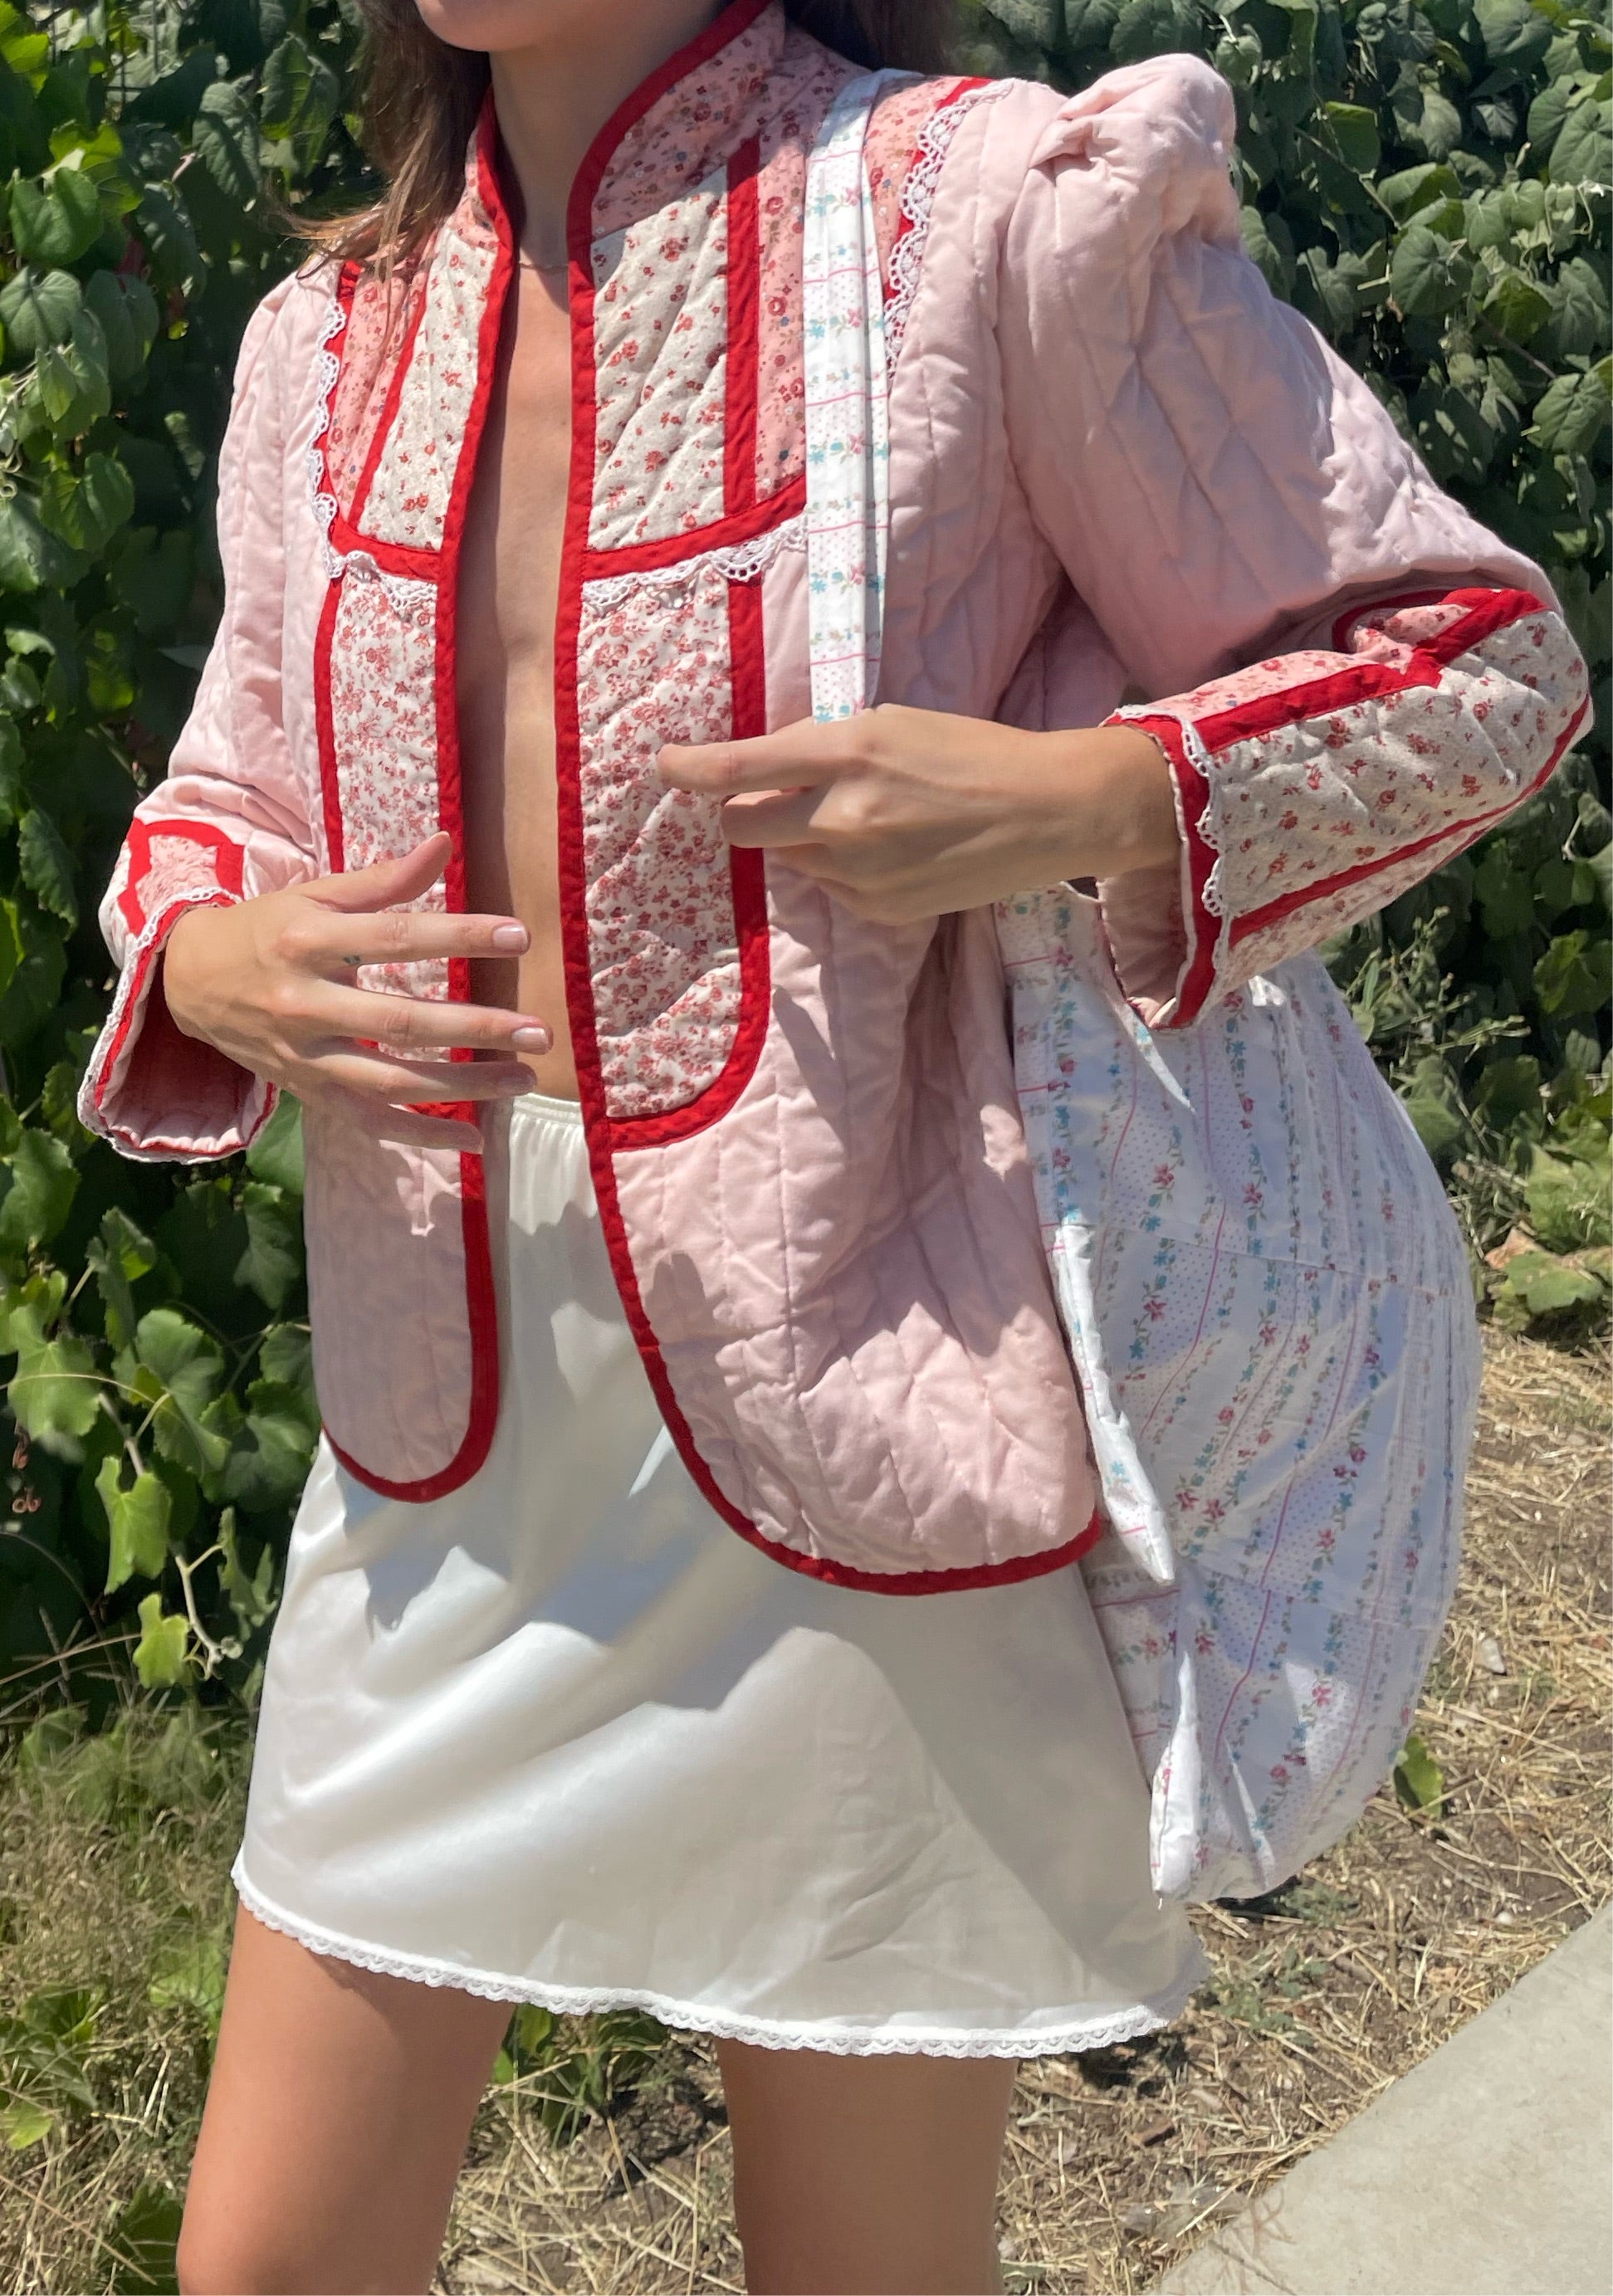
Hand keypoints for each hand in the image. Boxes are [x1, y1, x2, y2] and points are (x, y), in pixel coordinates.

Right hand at [162, 832, 548, 1153]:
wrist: (192, 983)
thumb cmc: (269, 930)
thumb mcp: (316, 896)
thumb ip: (384, 879)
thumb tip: (447, 843)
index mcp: (309, 941)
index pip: (397, 938)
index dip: (460, 936)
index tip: (519, 937)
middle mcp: (306, 1004)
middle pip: (402, 1022)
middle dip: (476, 1028)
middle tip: (538, 1032)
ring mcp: (306, 1056)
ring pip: (393, 1081)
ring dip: (464, 1087)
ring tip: (522, 1080)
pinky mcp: (308, 1093)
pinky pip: (370, 1122)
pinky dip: (421, 1134)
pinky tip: (473, 1137)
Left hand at [657, 706, 1177, 923]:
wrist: (1045, 812)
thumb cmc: (969, 753)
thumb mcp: (890, 723)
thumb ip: (820, 745)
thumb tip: (763, 768)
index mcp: (846, 755)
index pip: (739, 769)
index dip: (689, 768)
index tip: (666, 766)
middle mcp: (842, 819)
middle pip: (741, 828)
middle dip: (743, 813)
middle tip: (773, 799)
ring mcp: (858, 872)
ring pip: (786, 860)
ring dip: (801, 840)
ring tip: (864, 821)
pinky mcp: (877, 910)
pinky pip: (828, 889)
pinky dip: (841, 870)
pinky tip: (893, 851)